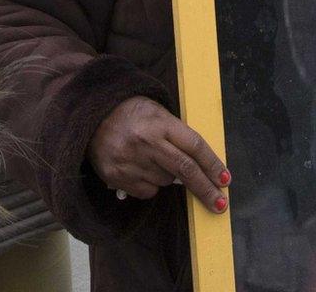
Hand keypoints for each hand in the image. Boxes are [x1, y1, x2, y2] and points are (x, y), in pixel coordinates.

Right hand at [87, 96, 228, 211]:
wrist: (90, 114)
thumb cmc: (130, 112)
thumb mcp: (156, 112)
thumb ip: (176, 135)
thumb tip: (199, 165)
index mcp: (159, 122)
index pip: (194, 146)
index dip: (212, 164)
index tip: (225, 180)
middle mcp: (146, 142)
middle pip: (185, 170)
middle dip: (206, 189)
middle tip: (220, 203)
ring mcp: (130, 161)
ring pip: (166, 182)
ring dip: (169, 176)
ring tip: (153, 158)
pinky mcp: (117, 176)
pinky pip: (147, 190)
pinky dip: (150, 184)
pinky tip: (139, 167)